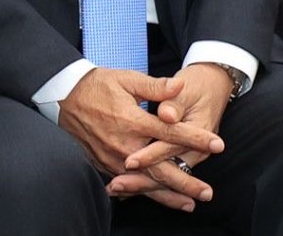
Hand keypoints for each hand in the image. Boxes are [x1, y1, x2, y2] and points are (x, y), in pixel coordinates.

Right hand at [109, 63, 234, 209]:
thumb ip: (155, 87)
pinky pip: (129, 183)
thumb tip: (179, 86)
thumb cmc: (98, 85)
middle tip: (207, 192)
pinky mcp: (104, 164)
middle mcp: (124, 145)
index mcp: (133, 121)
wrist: (64, 97)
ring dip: (168, 195)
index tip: (218, 145)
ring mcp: (113, 158)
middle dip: (186, 182)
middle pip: (161, 168)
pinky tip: (158, 199)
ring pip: (146, 182)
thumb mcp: (127, 79)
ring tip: (189, 204)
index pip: (171, 133)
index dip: (196, 139)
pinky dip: (145, 193)